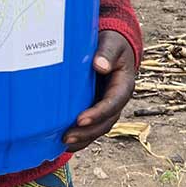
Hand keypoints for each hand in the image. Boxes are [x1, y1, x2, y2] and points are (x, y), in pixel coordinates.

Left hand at [63, 30, 136, 152]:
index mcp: (123, 86)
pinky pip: (90, 127)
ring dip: (82, 139)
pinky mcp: (95, 108)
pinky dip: (79, 137)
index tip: (81, 119)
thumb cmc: (112, 43)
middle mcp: (116, 101)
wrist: (112, 46)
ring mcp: (106, 107)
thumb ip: (106, 53)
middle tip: (67, 136)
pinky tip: (62, 143)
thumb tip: (99, 65)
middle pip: (106, 122)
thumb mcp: (112, 44)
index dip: (98, 113)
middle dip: (87, 132)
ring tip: (63, 143)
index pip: (112, 103)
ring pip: (98, 129)